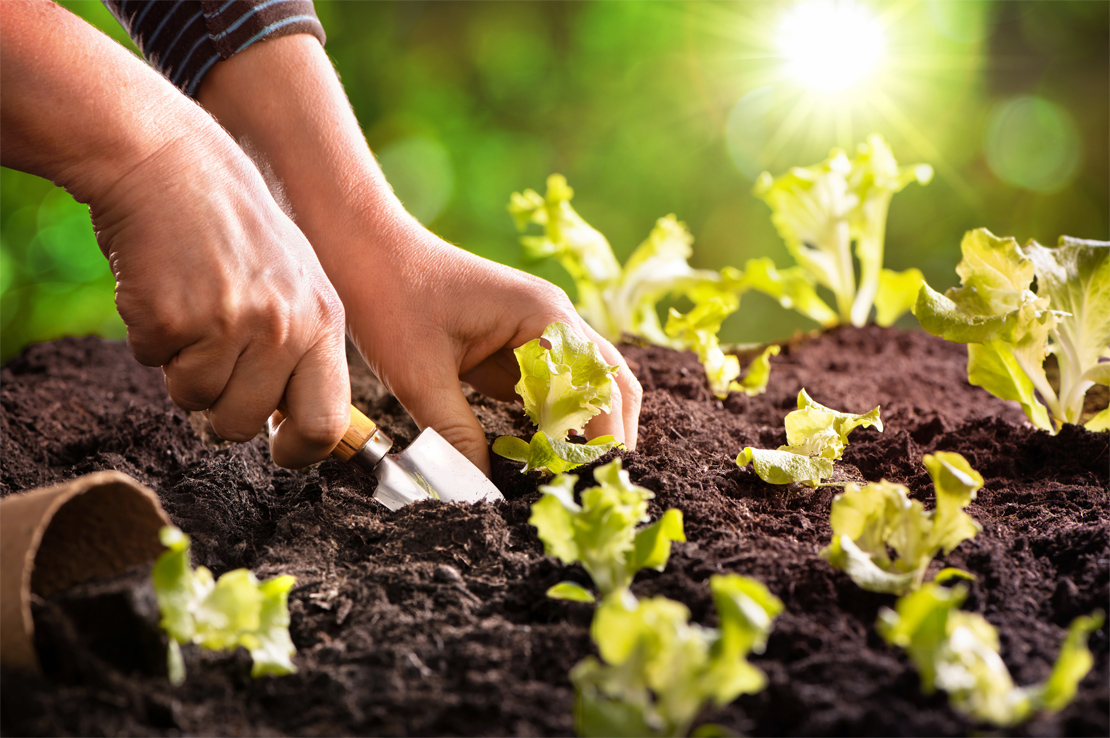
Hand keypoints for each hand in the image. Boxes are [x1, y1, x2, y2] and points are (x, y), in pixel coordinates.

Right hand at [2, 3, 350, 468]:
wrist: (172, 162)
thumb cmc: (234, 228)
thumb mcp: (297, 282)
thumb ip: (302, 349)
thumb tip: (294, 427)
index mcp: (324, 321)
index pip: (327, 424)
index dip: (299, 452)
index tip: (280, 451)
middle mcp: (285, 327)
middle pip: (246, 425)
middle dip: (222, 416)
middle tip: (211, 371)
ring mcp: (231, 324)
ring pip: (195, 402)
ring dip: (181, 371)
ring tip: (191, 313)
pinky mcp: (175, 318)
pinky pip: (153, 364)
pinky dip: (149, 339)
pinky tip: (163, 290)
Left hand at [196, 33, 641, 473]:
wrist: (361, 247)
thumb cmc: (390, 295)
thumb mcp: (420, 376)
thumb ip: (456, 436)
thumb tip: (479, 493)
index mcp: (544, 317)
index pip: (601, 385)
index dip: (601, 439)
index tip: (587, 484)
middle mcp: (553, 321)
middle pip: (609, 385)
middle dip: (606, 437)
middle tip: (589, 490)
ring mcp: (536, 333)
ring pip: (582, 389)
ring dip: (578, 432)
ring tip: (565, 483)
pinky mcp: (512, 346)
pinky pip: (546, 391)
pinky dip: (548, 425)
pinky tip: (533, 461)